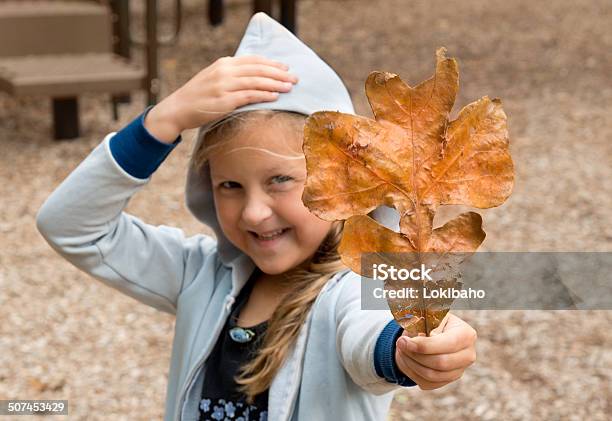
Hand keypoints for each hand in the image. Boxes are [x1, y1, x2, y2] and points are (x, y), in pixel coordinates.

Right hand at [145, 55, 298, 141]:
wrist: (178, 108)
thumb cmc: (198, 96)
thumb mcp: (214, 78)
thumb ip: (232, 75)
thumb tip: (254, 78)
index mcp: (224, 63)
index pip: (253, 60)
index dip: (272, 63)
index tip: (286, 68)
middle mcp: (224, 71)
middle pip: (258, 69)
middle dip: (279, 73)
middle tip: (294, 78)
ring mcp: (224, 85)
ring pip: (256, 81)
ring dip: (276, 84)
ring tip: (289, 87)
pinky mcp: (224, 101)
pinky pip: (249, 96)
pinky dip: (264, 95)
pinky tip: (275, 96)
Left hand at [395, 313, 476, 389]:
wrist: (431, 331)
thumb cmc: (431, 320)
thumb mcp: (429, 314)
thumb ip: (426, 323)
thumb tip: (421, 337)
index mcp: (466, 334)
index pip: (448, 344)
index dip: (424, 345)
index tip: (405, 341)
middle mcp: (468, 355)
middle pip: (440, 363)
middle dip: (415, 355)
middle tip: (400, 344)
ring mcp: (459, 370)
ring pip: (431, 375)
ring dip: (411, 363)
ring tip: (401, 349)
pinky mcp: (447, 381)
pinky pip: (426, 383)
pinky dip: (411, 372)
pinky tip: (406, 358)